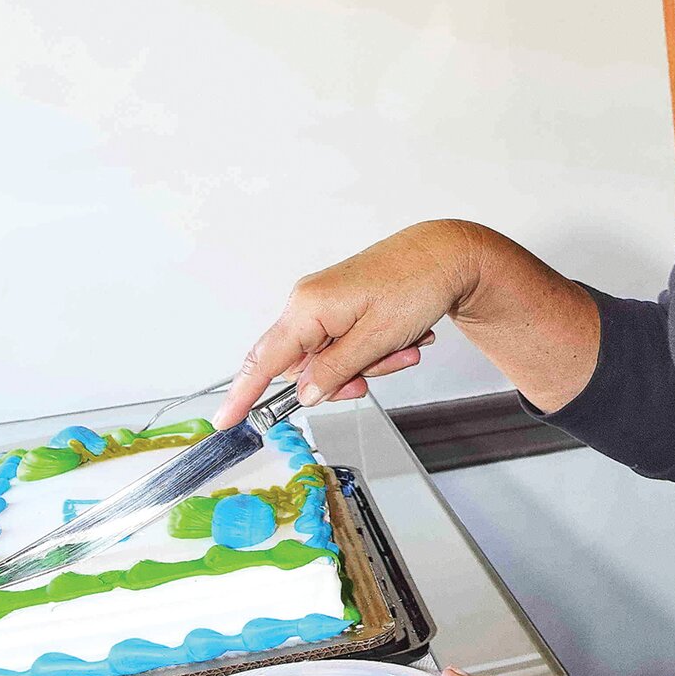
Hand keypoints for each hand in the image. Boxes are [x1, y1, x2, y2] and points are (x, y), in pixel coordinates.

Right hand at [215, 222, 484, 428]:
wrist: (449, 254)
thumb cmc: (417, 284)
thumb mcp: (377, 339)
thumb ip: (336, 370)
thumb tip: (305, 394)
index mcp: (308, 308)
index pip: (264, 360)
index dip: (244, 394)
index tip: (225, 421)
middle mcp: (309, 303)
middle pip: (305, 366)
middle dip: (344, 377)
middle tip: (377, 371)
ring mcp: (326, 304)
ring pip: (333, 359)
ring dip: (370, 362)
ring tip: (404, 346)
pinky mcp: (343, 305)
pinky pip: (349, 344)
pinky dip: (375, 349)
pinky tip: (404, 336)